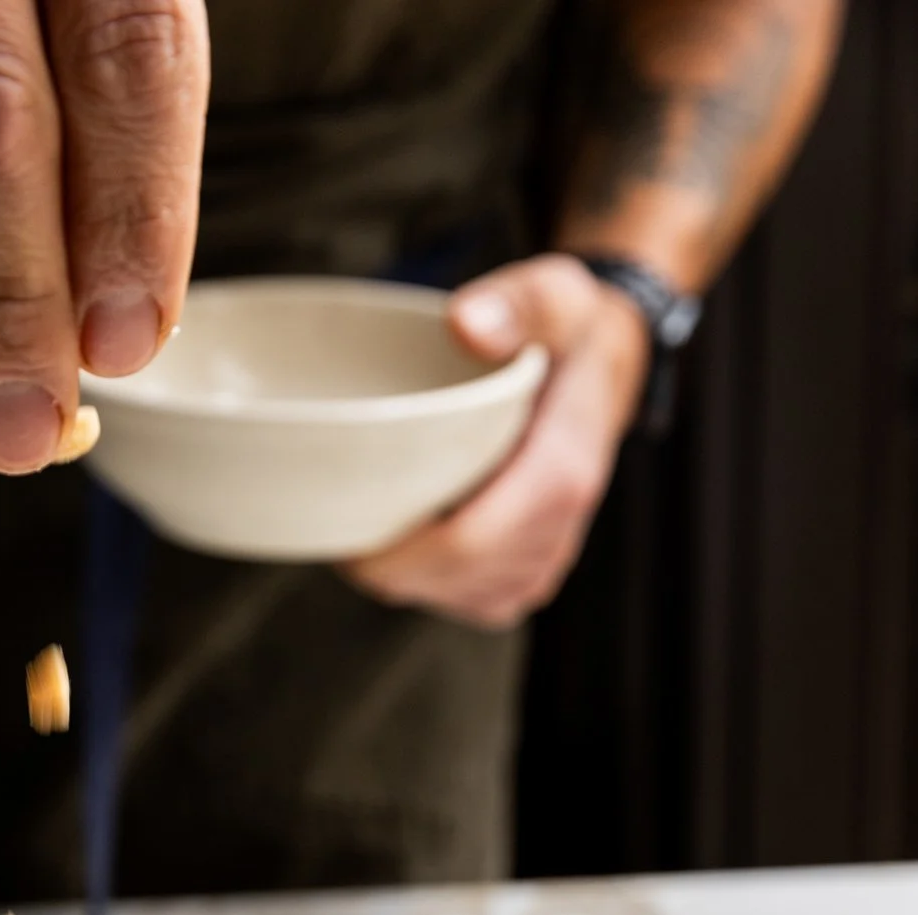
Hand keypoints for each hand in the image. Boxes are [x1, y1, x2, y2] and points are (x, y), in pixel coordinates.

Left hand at [346, 254, 650, 628]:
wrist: (602, 374)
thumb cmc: (567, 334)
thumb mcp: (554, 292)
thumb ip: (515, 303)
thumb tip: (464, 326)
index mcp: (562, 473)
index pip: (467, 543)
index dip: (396, 553)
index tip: (341, 531)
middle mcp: (556, 532)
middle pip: (446, 576)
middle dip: (383, 561)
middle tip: (333, 514)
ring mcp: (542, 567)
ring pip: (447, 595)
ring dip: (399, 569)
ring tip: (368, 515)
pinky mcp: (526, 583)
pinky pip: (461, 600)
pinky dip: (423, 578)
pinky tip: (406, 535)